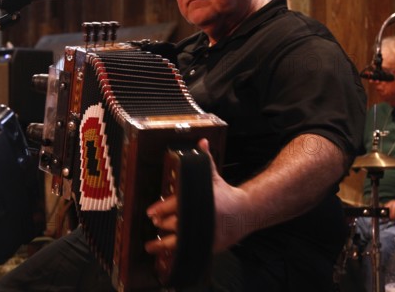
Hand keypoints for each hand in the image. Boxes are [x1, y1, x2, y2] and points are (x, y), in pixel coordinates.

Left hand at [144, 139, 250, 255]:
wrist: (245, 213)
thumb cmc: (225, 194)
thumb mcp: (213, 177)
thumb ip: (205, 160)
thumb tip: (201, 140)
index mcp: (200, 200)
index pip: (176, 205)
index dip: (160, 209)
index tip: (150, 212)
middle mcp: (201, 218)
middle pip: (174, 223)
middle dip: (162, 223)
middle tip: (154, 223)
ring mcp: (205, 234)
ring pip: (178, 241)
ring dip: (162, 244)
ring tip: (150, 245)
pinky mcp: (208, 246)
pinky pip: (187, 251)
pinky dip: (175, 253)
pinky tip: (164, 254)